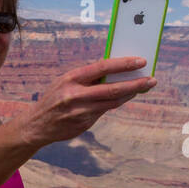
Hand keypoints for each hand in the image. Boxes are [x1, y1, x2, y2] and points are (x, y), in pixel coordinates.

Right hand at [29, 56, 156, 145]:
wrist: (36, 125)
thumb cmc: (55, 98)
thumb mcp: (65, 81)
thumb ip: (87, 76)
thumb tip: (114, 68)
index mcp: (71, 79)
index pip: (102, 68)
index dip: (123, 64)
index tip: (140, 62)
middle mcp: (76, 95)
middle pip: (113, 89)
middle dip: (135, 84)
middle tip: (151, 79)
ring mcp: (81, 112)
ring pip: (112, 102)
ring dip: (130, 94)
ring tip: (143, 87)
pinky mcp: (84, 125)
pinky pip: (104, 112)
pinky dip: (114, 104)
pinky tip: (122, 98)